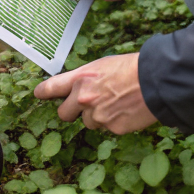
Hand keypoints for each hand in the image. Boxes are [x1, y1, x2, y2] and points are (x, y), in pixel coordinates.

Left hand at [34, 53, 155, 132]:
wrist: (155, 81)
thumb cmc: (132, 67)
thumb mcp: (103, 65)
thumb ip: (87, 79)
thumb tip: (79, 90)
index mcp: (81, 78)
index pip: (52, 87)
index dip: (42, 92)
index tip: (38, 93)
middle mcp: (84, 98)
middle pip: (63, 113)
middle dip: (72, 111)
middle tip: (87, 105)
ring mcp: (97, 115)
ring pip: (89, 122)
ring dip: (98, 117)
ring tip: (117, 103)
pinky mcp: (111, 128)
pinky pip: (107, 128)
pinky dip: (115, 122)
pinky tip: (127, 110)